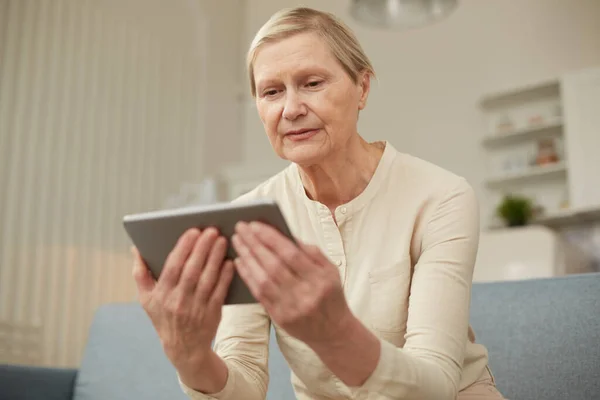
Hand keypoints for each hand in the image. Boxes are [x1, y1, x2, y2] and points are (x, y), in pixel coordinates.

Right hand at [132, 227, 233, 368]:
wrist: (184, 348)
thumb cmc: (164, 317)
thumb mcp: (146, 299)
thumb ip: (140, 273)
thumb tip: (136, 249)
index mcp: (161, 295)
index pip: (172, 267)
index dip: (183, 248)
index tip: (192, 231)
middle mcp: (178, 302)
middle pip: (191, 271)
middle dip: (202, 248)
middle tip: (211, 230)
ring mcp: (196, 309)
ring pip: (207, 279)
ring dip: (215, 258)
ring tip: (221, 240)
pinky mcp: (212, 313)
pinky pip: (220, 292)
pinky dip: (225, 276)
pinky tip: (229, 261)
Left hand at [231, 221, 352, 346]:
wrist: (333, 332)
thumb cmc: (330, 294)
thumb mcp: (330, 270)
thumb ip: (311, 252)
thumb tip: (286, 234)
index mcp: (320, 278)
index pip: (291, 254)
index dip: (271, 238)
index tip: (255, 225)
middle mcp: (306, 294)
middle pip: (274, 265)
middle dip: (254, 244)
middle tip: (240, 227)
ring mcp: (291, 307)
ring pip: (263, 280)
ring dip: (247, 258)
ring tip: (238, 241)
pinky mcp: (280, 318)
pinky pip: (259, 294)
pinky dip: (248, 276)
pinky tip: (240, 262)